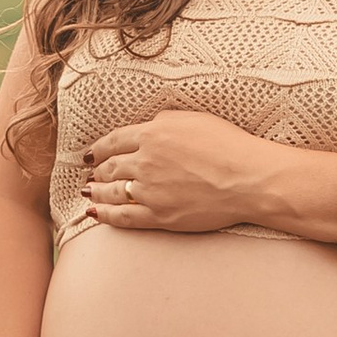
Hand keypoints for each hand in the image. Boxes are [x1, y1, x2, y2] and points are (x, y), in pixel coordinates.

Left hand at [79, 109, 287, 235]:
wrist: (247, 178)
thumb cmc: (229, 145)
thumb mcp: (194, 119)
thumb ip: (165, 121)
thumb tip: (148, 127)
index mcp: (152, 134)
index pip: (114, 141)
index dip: (98, 149)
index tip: (90, 154)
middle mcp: (145, 161)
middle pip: (110, 167)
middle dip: (97, 171)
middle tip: (90, 175)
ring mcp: (150, 190)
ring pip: (112, 192)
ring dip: (97, 191)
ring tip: (88, 192)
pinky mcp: (159, 215)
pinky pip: (124, 216)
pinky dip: (106, 215)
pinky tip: (96, 213)